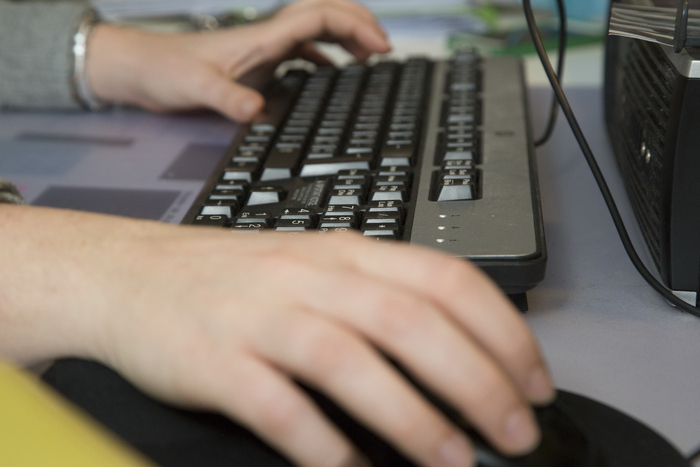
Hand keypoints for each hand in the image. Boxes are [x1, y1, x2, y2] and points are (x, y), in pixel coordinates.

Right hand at [0, 205, 553, 466]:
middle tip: (514, 432)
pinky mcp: (218, 362)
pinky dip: (326, 445)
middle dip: (477, 381)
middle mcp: (309, 278)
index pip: (443, 279)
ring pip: (354, 363)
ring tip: (455, 460)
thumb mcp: (316, 269)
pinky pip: (281, 408)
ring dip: (414, 418)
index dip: (501, 330)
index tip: (534, 379)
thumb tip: (458, 356)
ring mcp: (262, 318)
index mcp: (344, 253)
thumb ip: (380, 301)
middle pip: (411, 322)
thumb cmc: (235, 279)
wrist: (135, 276)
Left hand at [86, 0, 390, 120]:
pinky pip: (301, 50)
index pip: (319, 18)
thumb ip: (227, 99)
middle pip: (325, 13)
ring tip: (370, 55)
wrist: (140, 69)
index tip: (380, 47)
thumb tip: (257, 113)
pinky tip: (331, 70)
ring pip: (317, 29)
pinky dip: (325, 54)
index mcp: (262, 37)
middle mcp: (268, 38)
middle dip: (359, 23)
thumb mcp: (196, 88)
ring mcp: (264, 49)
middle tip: (384, 47)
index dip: (354, 26)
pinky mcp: (258, 62)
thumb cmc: (165, 71)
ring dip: (346, 35)